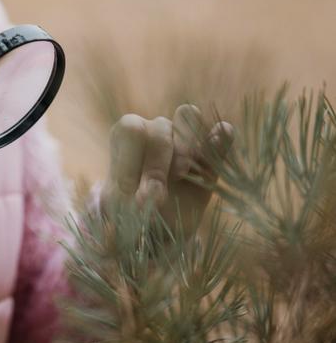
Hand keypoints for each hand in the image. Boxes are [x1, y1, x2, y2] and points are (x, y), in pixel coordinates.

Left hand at [99, 104, 233, 233]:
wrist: (159, 226)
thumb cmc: (131, 209)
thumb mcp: (120, 206)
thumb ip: (127, 196)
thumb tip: (151, 192)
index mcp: (127, 137)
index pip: (131, 127)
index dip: (129, 155)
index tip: (128, 188)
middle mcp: (155, 130)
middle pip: (160, 125)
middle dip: (156, 162)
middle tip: (156, 193)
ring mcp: (185, 137)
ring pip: (188, 116)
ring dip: (185, 145)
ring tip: (180, 174)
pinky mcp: (212, 154)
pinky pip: (222, 134)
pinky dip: (221, 138)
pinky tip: (216, 144)